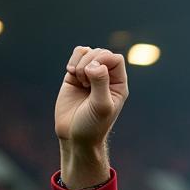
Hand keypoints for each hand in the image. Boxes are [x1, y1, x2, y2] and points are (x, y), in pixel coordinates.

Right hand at [55, 45, 128, 187]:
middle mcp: (106, 79)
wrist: (75, 137)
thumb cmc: (92, 126)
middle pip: (101, 53)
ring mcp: (90, 76)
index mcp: (118, 86)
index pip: (115, 59)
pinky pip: (77, 56)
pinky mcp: (75, 76)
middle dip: (90, 61)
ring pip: (88, 52)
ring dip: (80, 61)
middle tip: (85, 82)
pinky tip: (72, 74)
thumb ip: (100, 84)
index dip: (104, 59)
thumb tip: (95, 64)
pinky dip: (73, 61)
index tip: (94, 71)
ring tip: (79, 80)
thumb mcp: (101, 107)